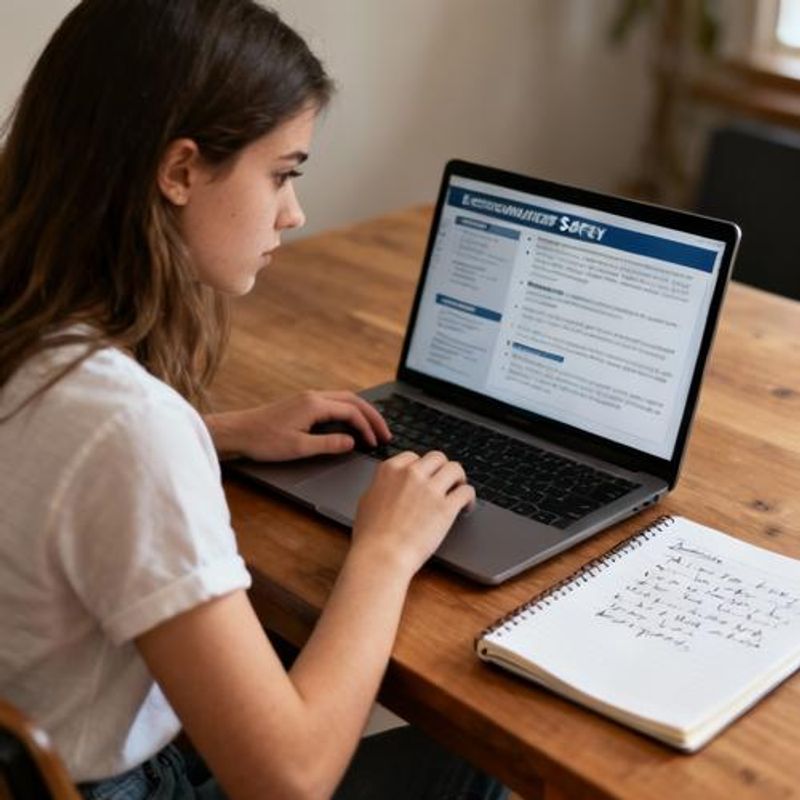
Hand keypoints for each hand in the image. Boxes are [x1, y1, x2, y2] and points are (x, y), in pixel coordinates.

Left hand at [204, 390, 390, 461]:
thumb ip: (328, 444)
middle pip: (353, 400)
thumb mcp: (299, 447)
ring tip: (373, 427)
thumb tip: (352, 442)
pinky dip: (348, 411)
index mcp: (314, 404)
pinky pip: (333, 402)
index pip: (352, 411)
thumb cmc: (263, 440)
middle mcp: (313, 396)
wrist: (237, 432)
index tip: (376, 443)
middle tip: (386, 433)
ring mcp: (307, 398)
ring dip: (361, 411)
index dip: (367, 427)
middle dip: (372, 415)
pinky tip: (350, 423)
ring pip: (344, 399)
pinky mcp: (301, 403)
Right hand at [351, 450, 475, 576]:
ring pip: (455, 469)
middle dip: (442, 469)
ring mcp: (430, 489)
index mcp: (390, 470)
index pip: (413, 457)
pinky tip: (465, 507)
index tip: (426, 476)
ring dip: (459, 478)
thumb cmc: (370, 536)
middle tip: (445, 481)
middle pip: (437, 458)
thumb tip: (388, 487)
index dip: (422, 468)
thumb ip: (381, 487)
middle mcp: (411, 474)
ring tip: (459, 490)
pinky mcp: (446, 507)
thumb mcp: (367, 501)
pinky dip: (469, 498)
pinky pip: (466, 491)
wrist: (381, 556)